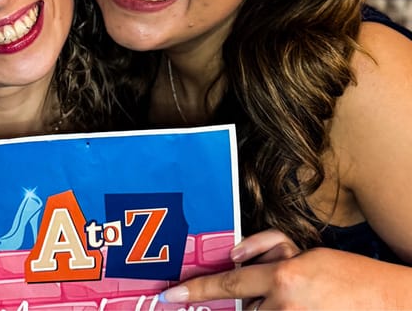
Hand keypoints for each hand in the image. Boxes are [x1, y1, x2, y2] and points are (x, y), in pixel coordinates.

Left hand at [164, 236, 406, 308]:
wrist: (392, 302)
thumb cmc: (350, 275)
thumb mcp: (304, 254)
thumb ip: (267, 256)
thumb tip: (234, 259)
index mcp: (284, 278)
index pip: (227, 284)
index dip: (195, 292)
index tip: (169, 297)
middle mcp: (285, 305)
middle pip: (245, 308)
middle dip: (256, 301)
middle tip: (290, 292)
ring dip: (273, 309)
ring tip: (307, 300)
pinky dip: (283, 310)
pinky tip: (309, 302)